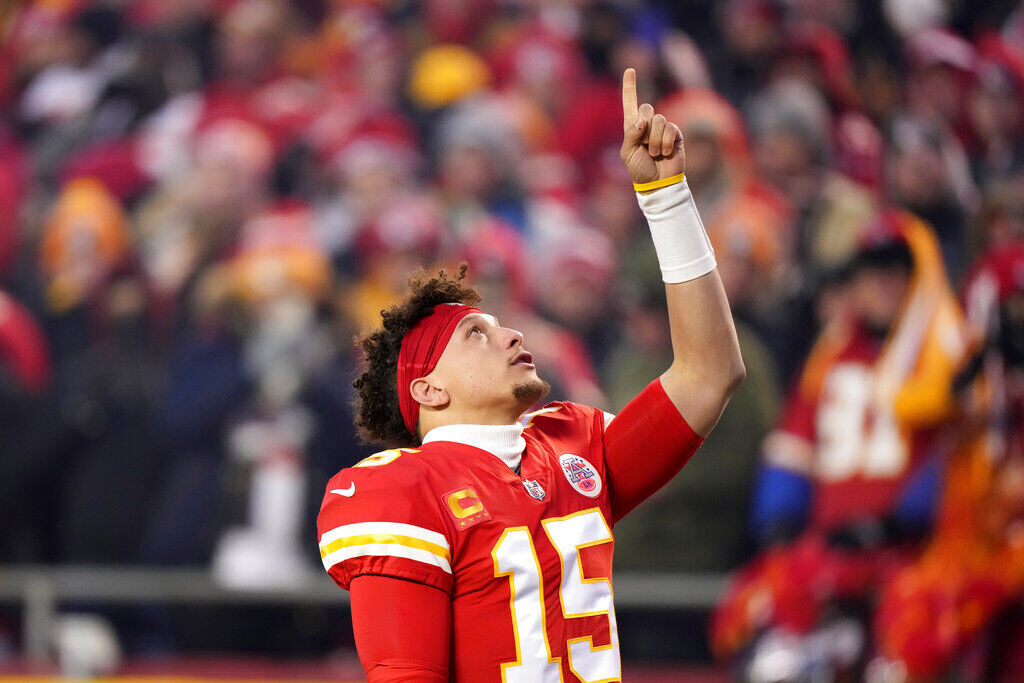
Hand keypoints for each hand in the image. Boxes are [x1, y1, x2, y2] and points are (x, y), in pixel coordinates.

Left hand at [619, 68, 684, 184]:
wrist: (657, 183)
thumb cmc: (639, 169)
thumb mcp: (627, 153)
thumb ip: (631, 134)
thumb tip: (642, 119)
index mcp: (633, 127)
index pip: (630, 103)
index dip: (630, 87)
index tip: (630, 69)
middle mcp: (648, 124)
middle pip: (646, 108)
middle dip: (644, 126)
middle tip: (645, 146)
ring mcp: (663, 128)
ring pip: (658, 120)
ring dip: (654, 140)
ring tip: (654, 154)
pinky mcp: (675, 134)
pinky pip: (670, 128)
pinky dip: (664, 143)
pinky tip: (665, 153)